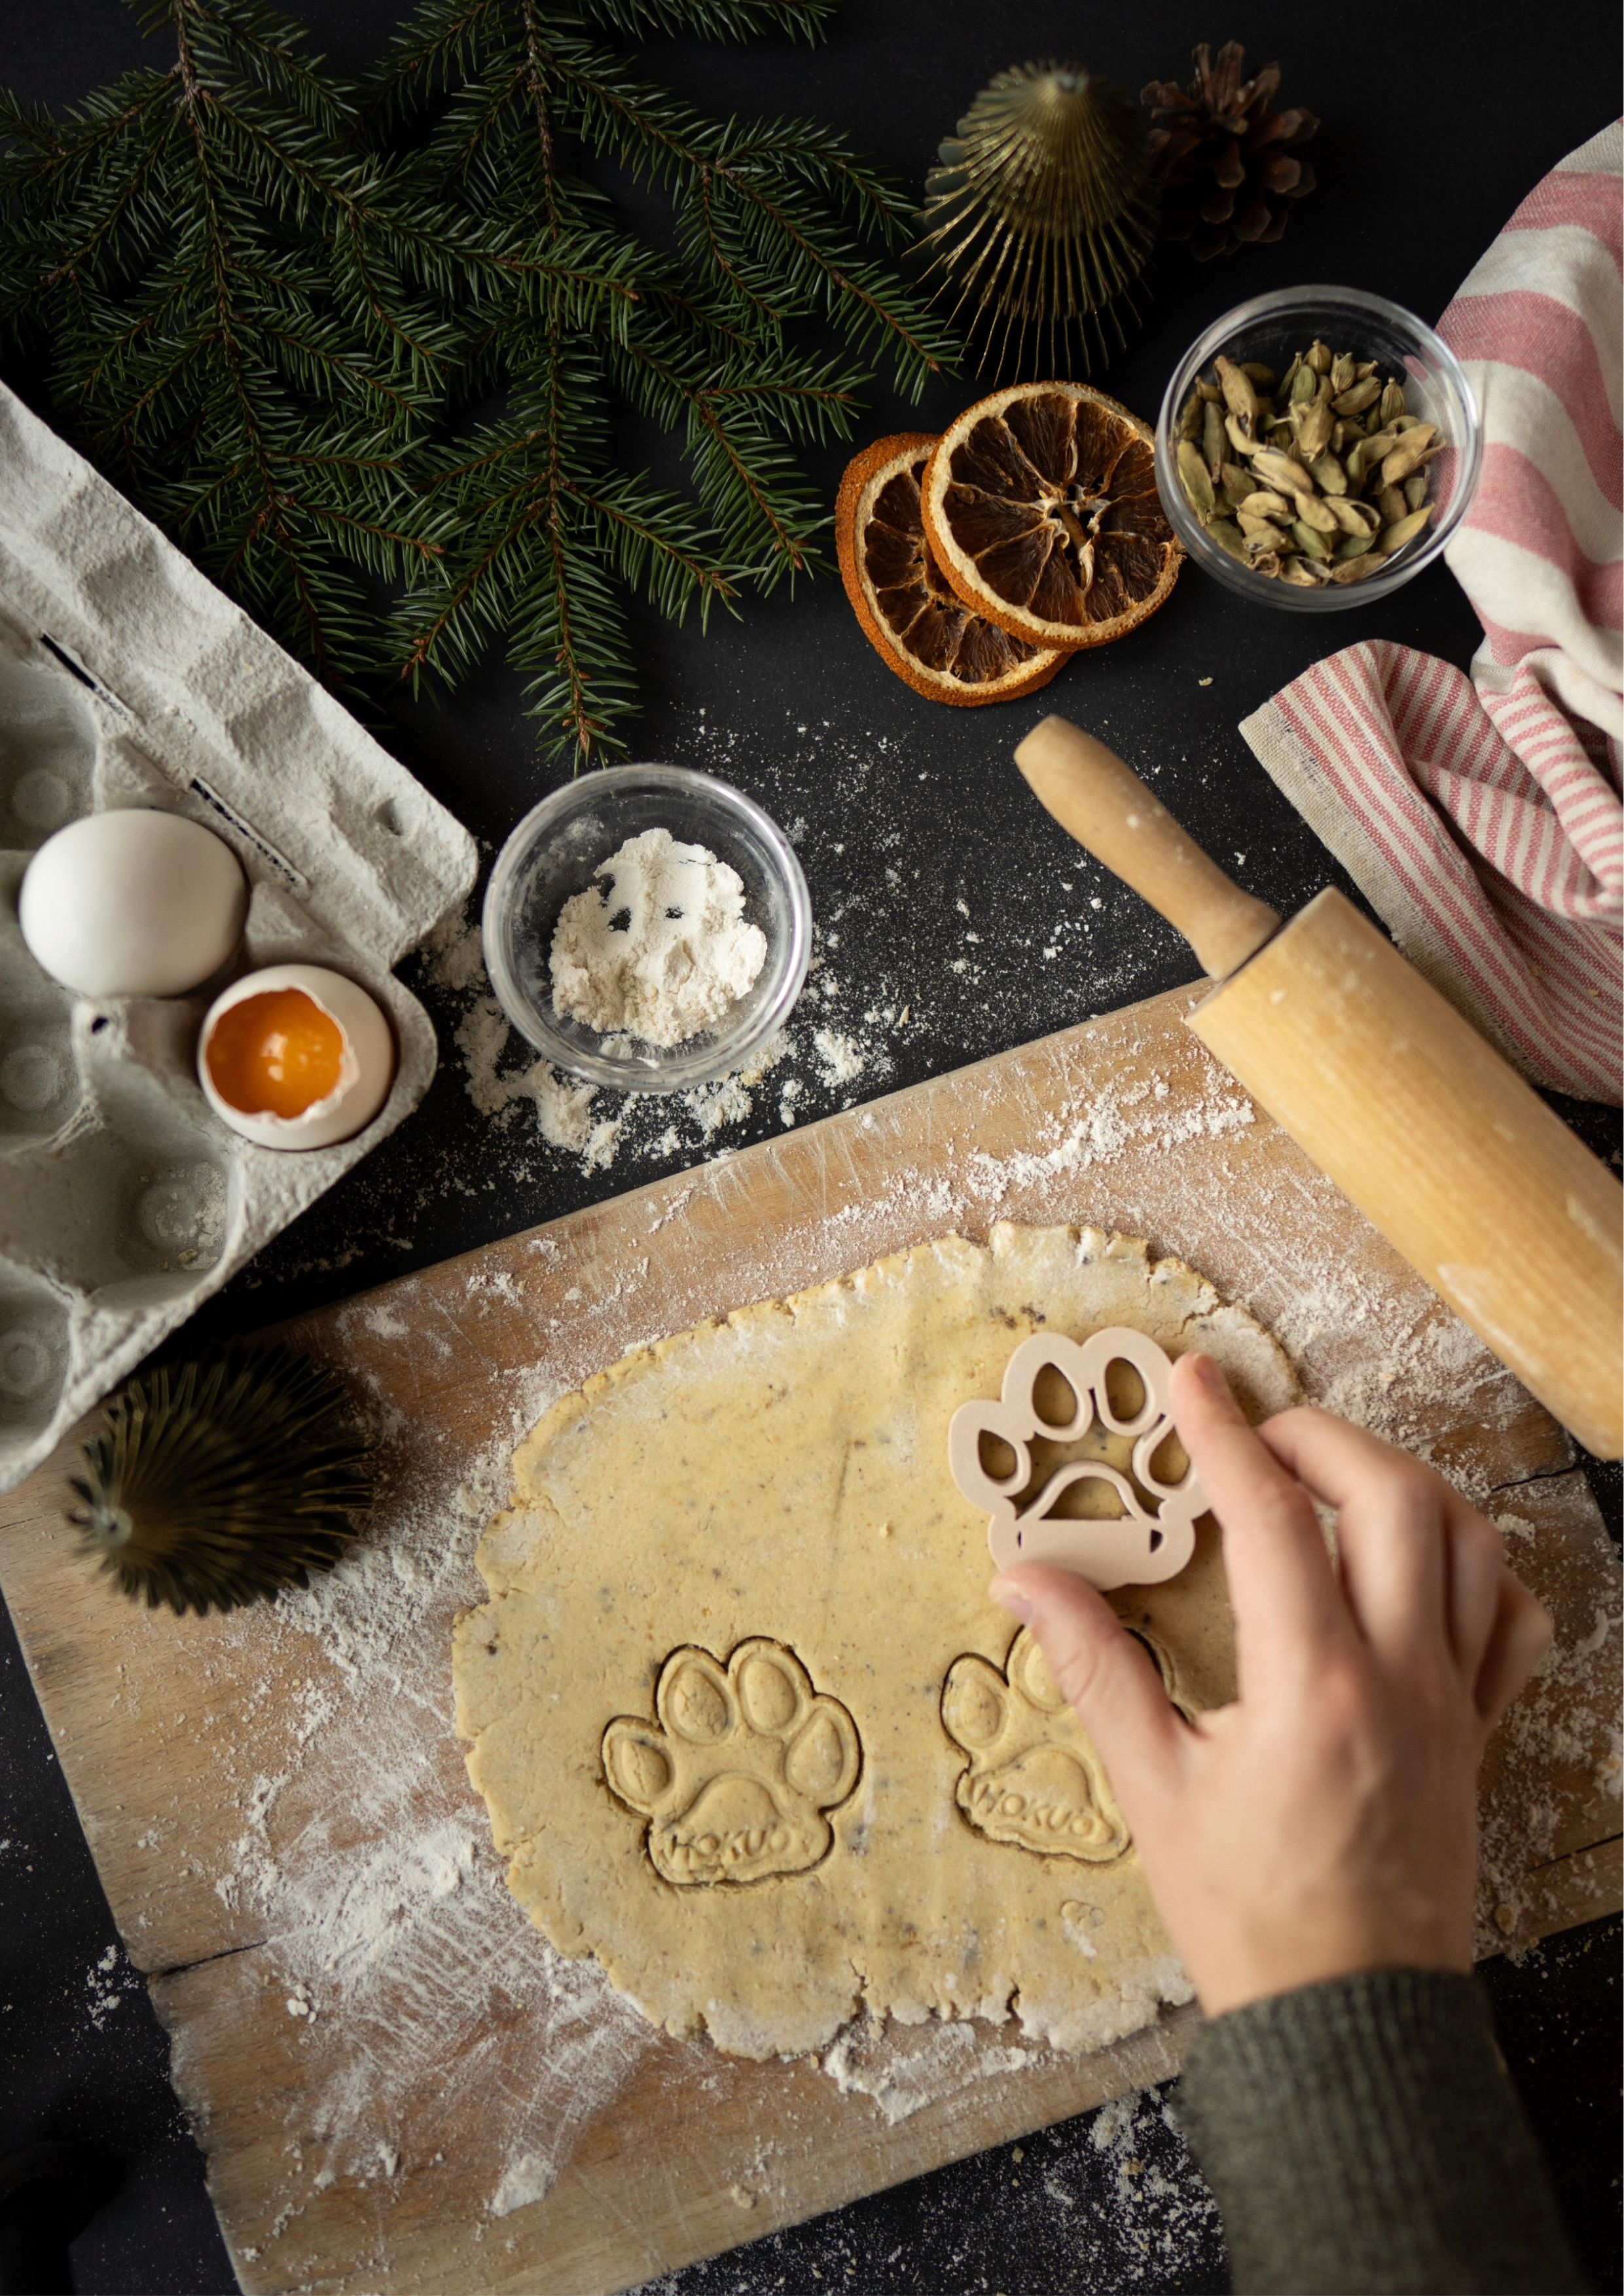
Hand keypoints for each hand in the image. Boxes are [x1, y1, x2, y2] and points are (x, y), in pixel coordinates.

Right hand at [989, 1352, 1552, 2018]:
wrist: (1350, 2021)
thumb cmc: (1246, 1916)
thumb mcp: (1152, 1790)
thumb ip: (1094, 1668)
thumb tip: (1021, 1581)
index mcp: (1313, 1689)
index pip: (1275, 1518)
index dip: (1225, 1433)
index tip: (1191, 1378)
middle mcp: (1400, 1679)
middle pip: (1396, 1497)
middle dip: (1320, 1435)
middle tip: (1255, 1436)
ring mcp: (1455, 1704)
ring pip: (1472, 1542)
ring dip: (1403, 1483)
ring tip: (1331, 1480)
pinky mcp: (1480, 1734)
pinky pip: (1515, 1624)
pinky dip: (1479, 1570)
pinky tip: (1420, 1570)